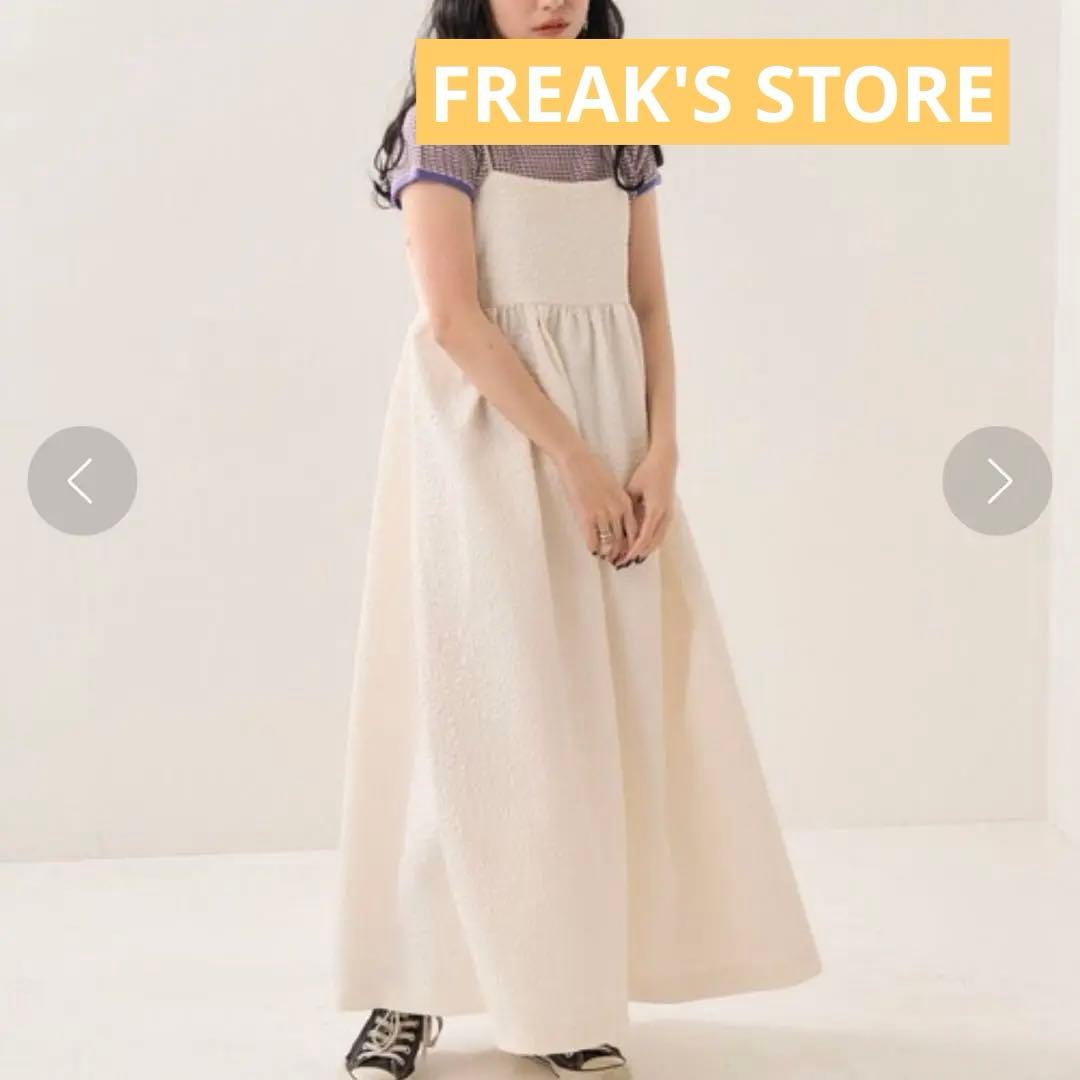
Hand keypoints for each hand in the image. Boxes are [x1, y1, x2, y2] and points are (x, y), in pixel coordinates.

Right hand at [555, 444, 639, 564]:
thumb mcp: (614, 486)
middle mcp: (616, 510)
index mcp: (625, 502)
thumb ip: (619, 502)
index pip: (635, 530)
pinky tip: (593, 550)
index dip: (633, 544)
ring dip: (608, 553)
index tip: (631, 552)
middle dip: (622, 553)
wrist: (577, 460)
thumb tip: (619, 517)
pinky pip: (592, 539)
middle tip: (619, 561)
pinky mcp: (586, 516)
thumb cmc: (594, 470)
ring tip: (606, 558)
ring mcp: (601, 514)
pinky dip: (594, 547)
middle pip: (623, 539)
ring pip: (609, 542)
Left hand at [617, 443, 676, 565]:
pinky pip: (660, 534)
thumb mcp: (632, 488)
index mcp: (655, 510)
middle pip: (652, 544)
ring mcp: (669, 515)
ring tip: (630, 559)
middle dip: (637, 555)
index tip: (622, 558)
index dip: (633, 550)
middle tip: (623, 563)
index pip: (644, 537)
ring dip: (644, 551)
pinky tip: (640, 548)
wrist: (665, 462)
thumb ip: (627, 508)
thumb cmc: (647, 472)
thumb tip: (616, 525)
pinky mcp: (669, 514)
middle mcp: (665, 515)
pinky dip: (650, 543)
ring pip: (658, 541)